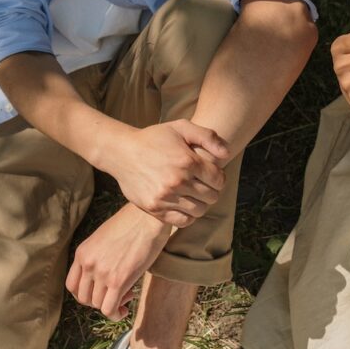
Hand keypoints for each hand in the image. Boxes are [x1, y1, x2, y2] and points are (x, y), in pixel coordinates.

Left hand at [65, 203, 169, 319]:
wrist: (148, 216)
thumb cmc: (132, 224)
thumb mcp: (104, 238)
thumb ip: (97, 256)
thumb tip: (103, 276)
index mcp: (82, 253)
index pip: (72, 286)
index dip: (85, 294)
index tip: (99, 292)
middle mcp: (88, 264)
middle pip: (84, 298)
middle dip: (99, 301)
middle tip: (116, 295)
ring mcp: (102, 273)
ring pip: (97, 305)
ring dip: (111, 305)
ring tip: (126, 295)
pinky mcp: (118, 281)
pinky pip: (109, 309)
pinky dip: (116, 314)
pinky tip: (125, 308)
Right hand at [98, 120, 228, 227]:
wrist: (122, 152)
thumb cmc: (154, 138)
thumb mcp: (181, 127)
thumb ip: (208, 136)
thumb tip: (227, 154)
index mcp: (187, 161)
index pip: (218, 179)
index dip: (219, 177)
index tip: (211, 175)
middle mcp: (177, 181)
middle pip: (212, 197)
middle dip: (212, 191)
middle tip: (203, 184)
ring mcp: (165, 197)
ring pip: (199, 211)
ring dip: (201, 203)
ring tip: (194, 194)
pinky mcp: (155, 208)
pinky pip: (183, 221)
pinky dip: (188, 216)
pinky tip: (184, 204)